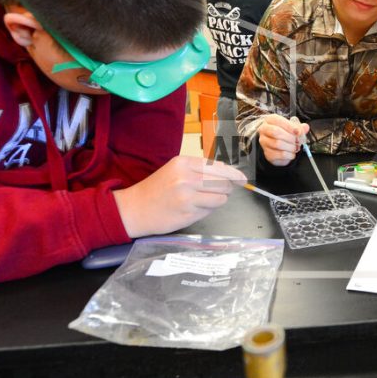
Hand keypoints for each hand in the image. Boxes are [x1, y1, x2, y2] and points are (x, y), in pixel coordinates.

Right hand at [113, 156, 246, 237]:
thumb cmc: (157, 188)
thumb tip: (228, 171)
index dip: (234, 175)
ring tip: (201, 200)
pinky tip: (193, 208)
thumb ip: (201, 169)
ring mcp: (187, 197)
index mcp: (184, 163)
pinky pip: (210, 211)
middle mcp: (186, 178)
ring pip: (221, 198)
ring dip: (217, 200)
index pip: (219, 168)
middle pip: (224, 183)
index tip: (242, 180)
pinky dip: (207, 210)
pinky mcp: (188, 213)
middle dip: (226, 188)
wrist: (134, 208)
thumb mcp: (176, 170)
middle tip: (218, 191)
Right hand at [258, 114, 308, 165]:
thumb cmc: (284, 133)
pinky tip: (292, 153)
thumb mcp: (291, 128)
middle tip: (298, 141)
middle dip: (290, 137)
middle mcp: (264, 130)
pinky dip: (289, 155)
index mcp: (270, 120)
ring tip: (296, 147)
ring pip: (278, 144)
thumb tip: (305, 127)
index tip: (298, 132)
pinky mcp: (267, 153)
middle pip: (276, 132)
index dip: (289, 126)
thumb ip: (299, 127)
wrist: (276, 146)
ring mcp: (264, 142)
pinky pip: (279, 154)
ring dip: (290, 146)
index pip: (278, 121)